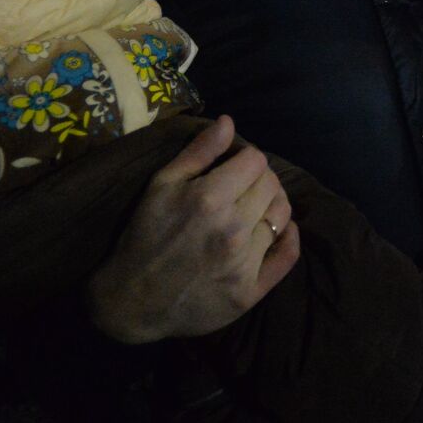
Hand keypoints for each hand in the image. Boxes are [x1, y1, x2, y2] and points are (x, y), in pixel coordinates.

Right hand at [86, 115, 299, 342]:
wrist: (132, 300)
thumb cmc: (145, 235)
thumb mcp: (161, 185)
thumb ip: (199, 152)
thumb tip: (229, 122)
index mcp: (210, 198)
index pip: (256, 160)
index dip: (245, 158)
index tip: (233, 166)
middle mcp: (233, 229)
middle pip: (272, 185)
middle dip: (258, 179)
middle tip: (242, 187)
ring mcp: (244, 263)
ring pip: (283, 216)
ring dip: (272, 205)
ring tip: (254, 208)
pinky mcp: (251, 291)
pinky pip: (288, 256)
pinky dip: (289, 238)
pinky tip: (277, 231)